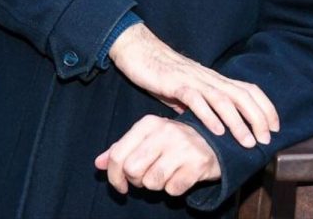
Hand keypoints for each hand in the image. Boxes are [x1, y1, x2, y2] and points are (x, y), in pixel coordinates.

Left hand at [94, 115, 219, 195]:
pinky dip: (174, 189)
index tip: (120, 186)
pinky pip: (173, 189)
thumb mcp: (146, 139)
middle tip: (147, 177)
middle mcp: (165, 131)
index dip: (114, 176)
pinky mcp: (198, 164)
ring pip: (152, 182)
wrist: (214, 142)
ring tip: (166, 174)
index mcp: (148, 123)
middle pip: (133, 170)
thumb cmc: (173, 142)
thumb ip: (121, 150)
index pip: (119, 155)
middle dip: (137, 181)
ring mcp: (183, 147)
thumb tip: (98, 164)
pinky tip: (181, 177)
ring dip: (156, 185)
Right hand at [108, 23, 278, 147]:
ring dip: (238, 122)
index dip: (265, 107)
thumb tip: (210, 124)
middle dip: (258, 117)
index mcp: (213, 79)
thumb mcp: (185, 92)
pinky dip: (209, 115)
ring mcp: (193, 79)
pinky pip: (196, 100)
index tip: (274, 127)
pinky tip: (217, 131)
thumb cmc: (160, 73)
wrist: (137, 51)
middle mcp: (208, 78)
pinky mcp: (175, 83)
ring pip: (223, 99)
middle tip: (266, 140)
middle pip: (242, 95)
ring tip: (248, 142)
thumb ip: (199, 106)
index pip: (248, 89)